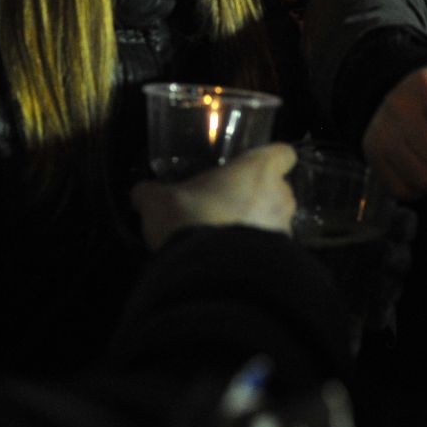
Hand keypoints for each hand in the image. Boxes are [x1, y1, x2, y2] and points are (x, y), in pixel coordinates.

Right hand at [131, 143, 297, 250]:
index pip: (283, 153)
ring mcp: (286, 230)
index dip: (270, 159)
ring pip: (277, 221)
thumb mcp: (158, 202)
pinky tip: (231, 261)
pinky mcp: (283, 262)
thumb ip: (151, 193)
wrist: (209, 274)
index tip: (252, 167)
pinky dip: (256, 253)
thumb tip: (140, 193)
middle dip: (259, 197)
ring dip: (258, 226)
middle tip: (229, 205)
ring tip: (228, 238)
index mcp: (258, 170)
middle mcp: (281, 196)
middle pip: (279, 189)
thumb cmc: (191, 218)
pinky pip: (272, 251)